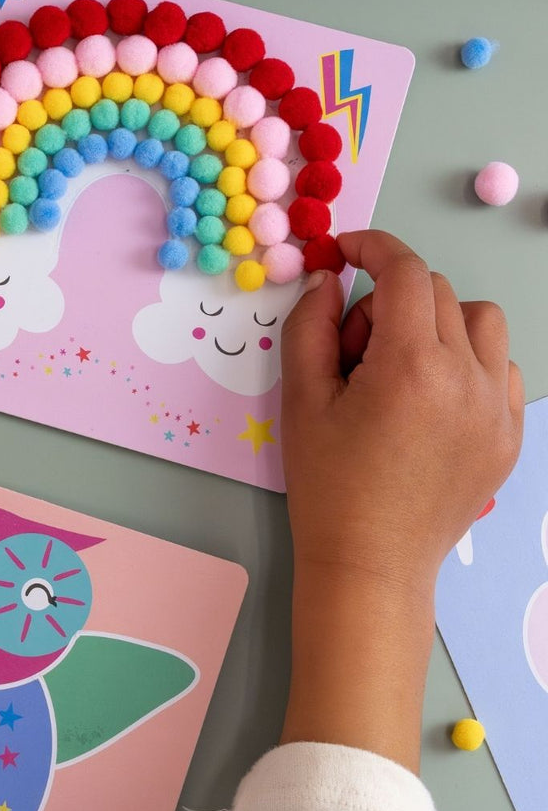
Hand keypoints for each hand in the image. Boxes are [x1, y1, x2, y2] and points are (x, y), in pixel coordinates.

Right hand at [278, 231, 522, 769]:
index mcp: (411, 367)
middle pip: (437, 293)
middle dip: (389, 302)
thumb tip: (328, 280)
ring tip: (397, 371)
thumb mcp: (300, 401)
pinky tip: (426, 401)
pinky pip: (499, 366)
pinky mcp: (509, 433)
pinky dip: (465, 362)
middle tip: (352, 353)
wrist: (371, 562)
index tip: (347, 252)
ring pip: (479, 322)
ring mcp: (496, 407)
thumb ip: (309, 328)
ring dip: (436, 324)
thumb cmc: (328, 486)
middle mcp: (466, 378)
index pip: (405, 272)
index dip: (372, 248)